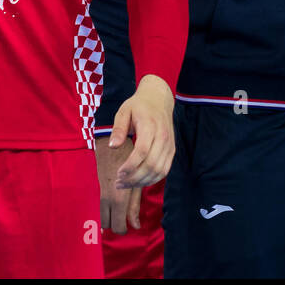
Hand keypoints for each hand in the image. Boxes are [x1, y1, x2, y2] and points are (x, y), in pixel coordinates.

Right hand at [96, 134, 142, 234]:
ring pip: (97, 218)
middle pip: (106, 226)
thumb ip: (134, 205)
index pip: (118, 227)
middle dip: (114, 224)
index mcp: (118, 198)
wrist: (107, 141)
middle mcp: (104, 199)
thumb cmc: (126, 159)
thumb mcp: (135, 181)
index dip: (123, 229)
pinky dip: (99, 209)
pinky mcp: (88, 189)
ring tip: (114, 208)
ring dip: (106, 217)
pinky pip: (92, 207)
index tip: (127, 225)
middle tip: (121, 216)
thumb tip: (135, 225)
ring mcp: (94, 194)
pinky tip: (106, 202)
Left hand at [111, 74, 175, 188]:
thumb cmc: (138, 106)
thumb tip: (113, 146)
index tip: (117, 173)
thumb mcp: (124, 111)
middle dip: (134, 178)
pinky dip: (152, 179)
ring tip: (126, 184)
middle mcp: (163, 137)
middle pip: (151, 164)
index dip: (130, 166)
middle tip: (118, 183)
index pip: (142, 151)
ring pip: (159, 170)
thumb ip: (118, 128)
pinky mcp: (172, 150)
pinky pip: (165, 170)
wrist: (159, 100)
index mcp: (150, 126)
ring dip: (142, 181)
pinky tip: (139, 181)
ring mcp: (169, 145)